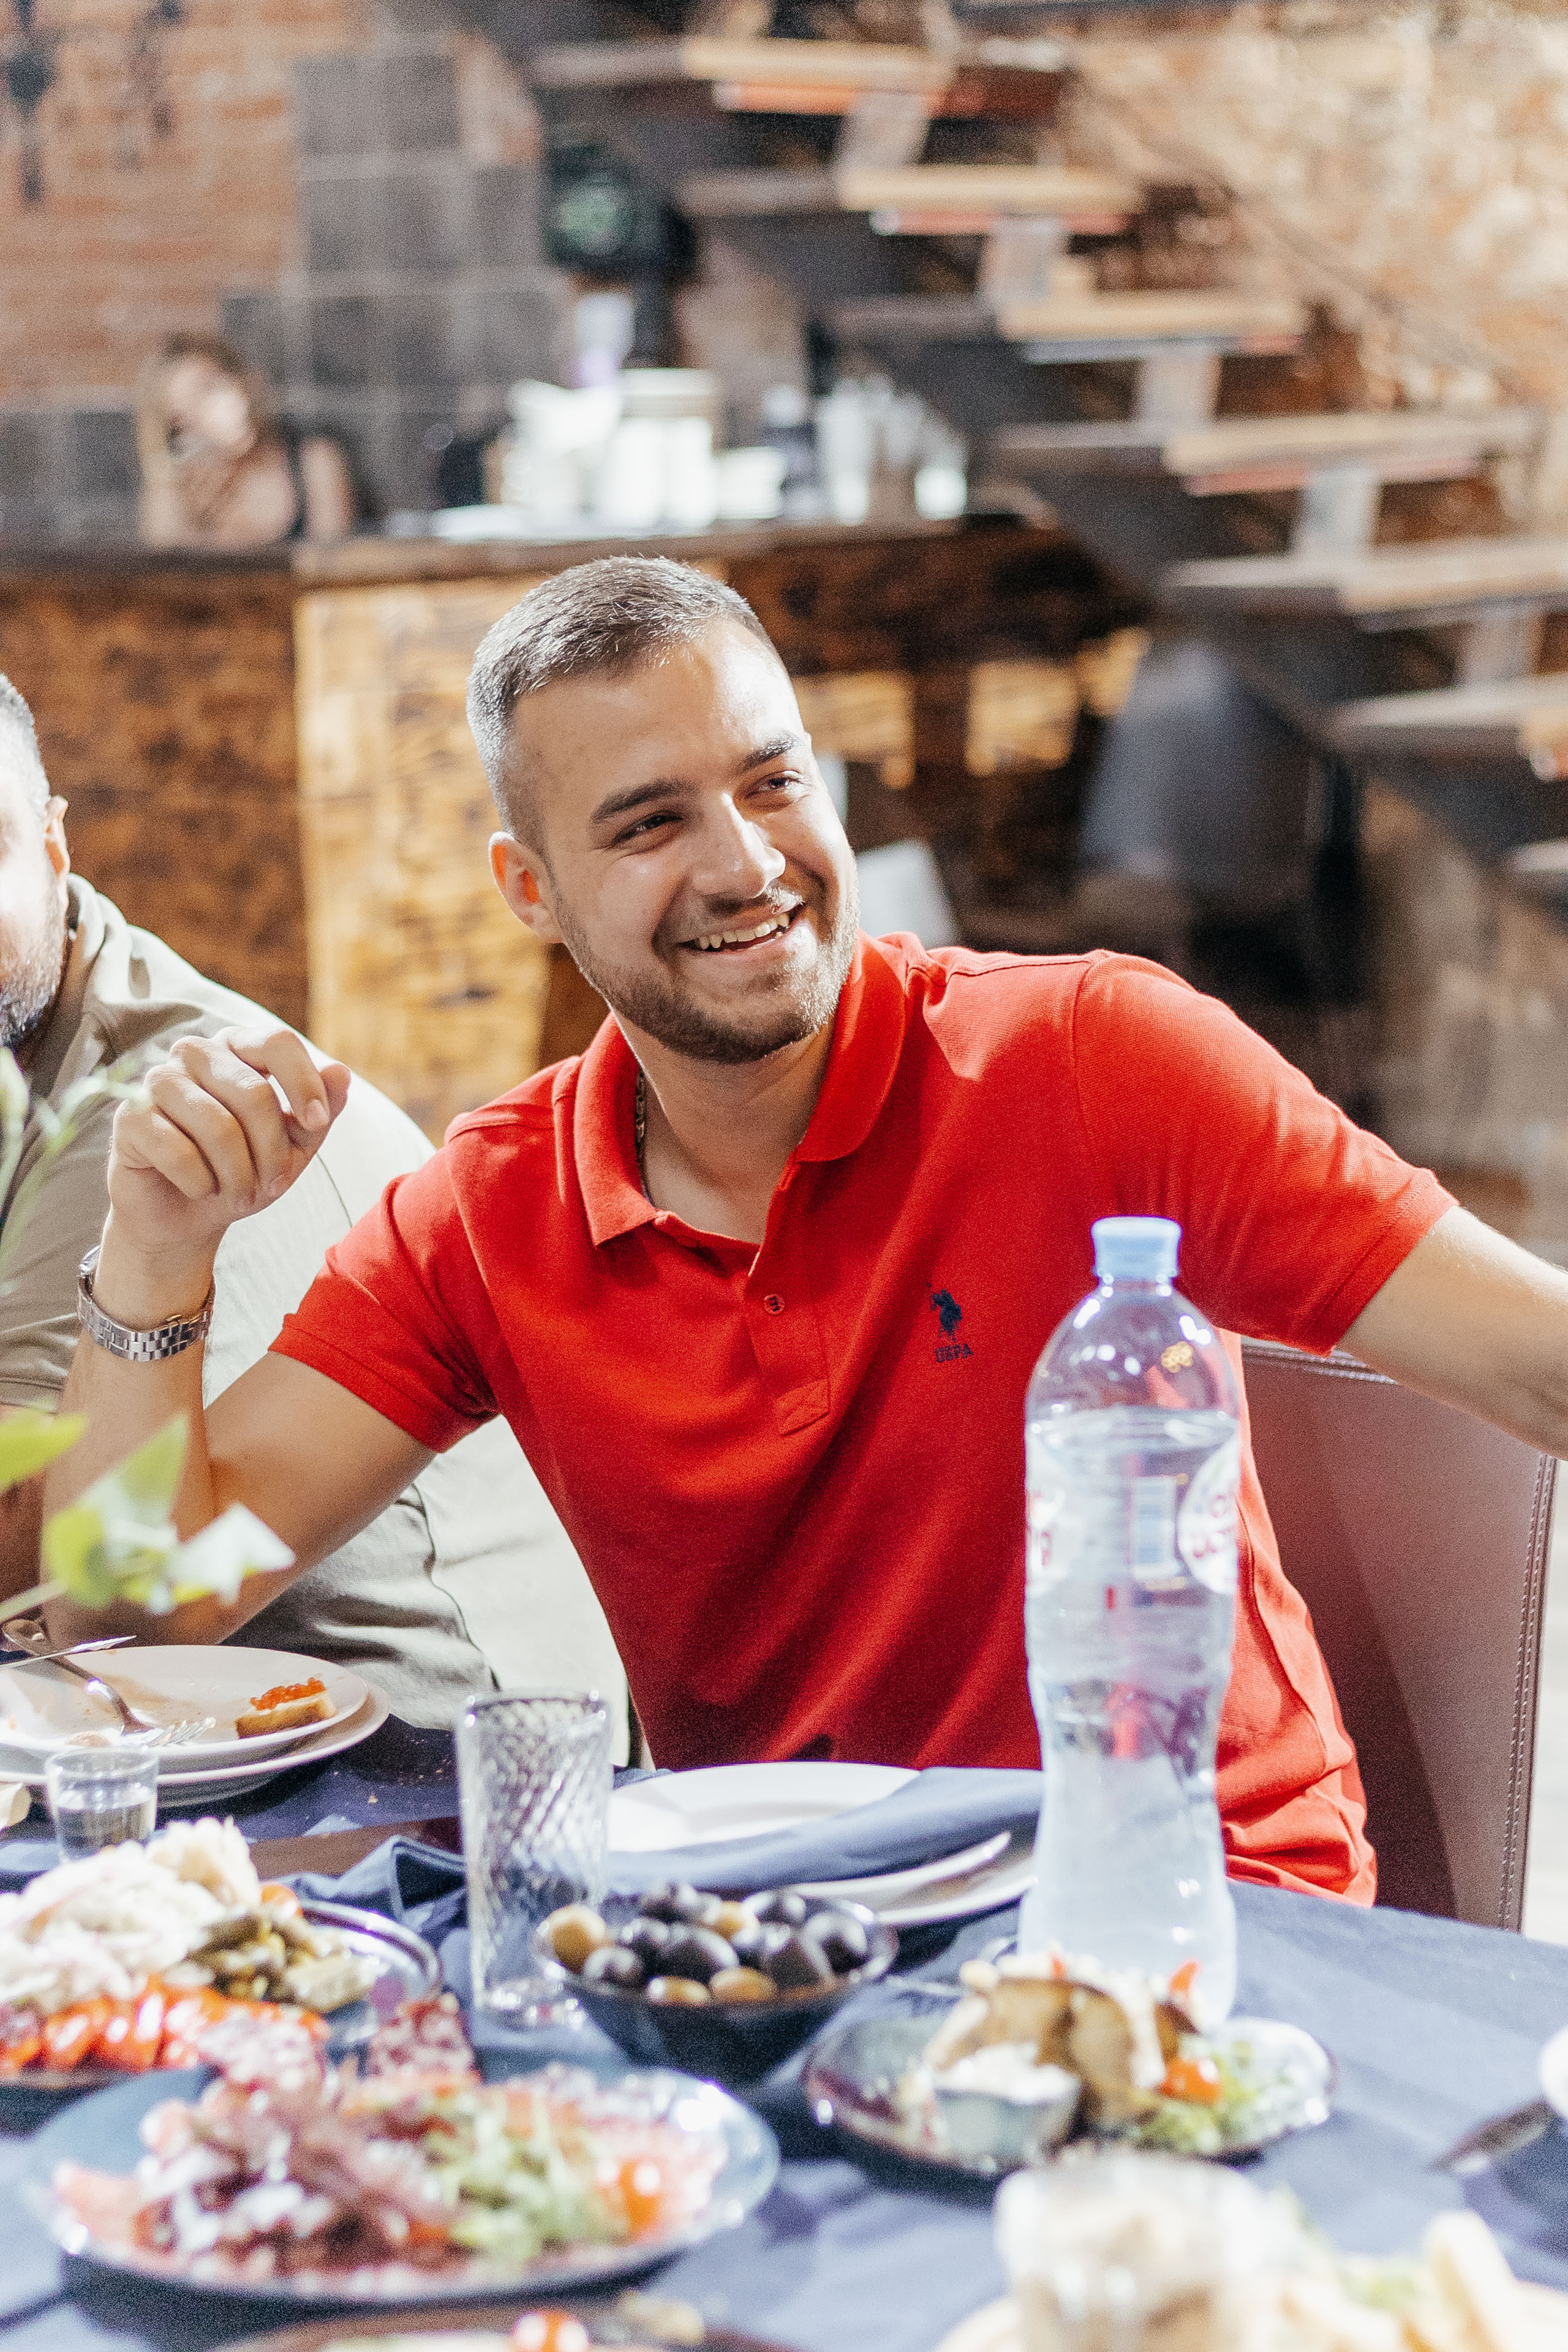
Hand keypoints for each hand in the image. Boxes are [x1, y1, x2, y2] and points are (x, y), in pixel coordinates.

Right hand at [99, 1028, 349, 1313]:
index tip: (316, 1123)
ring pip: (218, 1125)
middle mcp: (194, 1053)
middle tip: (270, 1184)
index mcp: (236, 1049)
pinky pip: (178, 1151)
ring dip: (239, 1173)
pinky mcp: (130, 1118)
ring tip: (240, 1192)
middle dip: (271, 1151)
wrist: (186, 1217)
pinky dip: (201, 1182)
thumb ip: (320, 1111)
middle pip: (253, 1093)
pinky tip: (200, 1189)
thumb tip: (340, 1071)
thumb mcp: (293, 1147)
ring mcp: (157, 1082)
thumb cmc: (242, 1172)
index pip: (276, 1043)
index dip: (303, 1084)